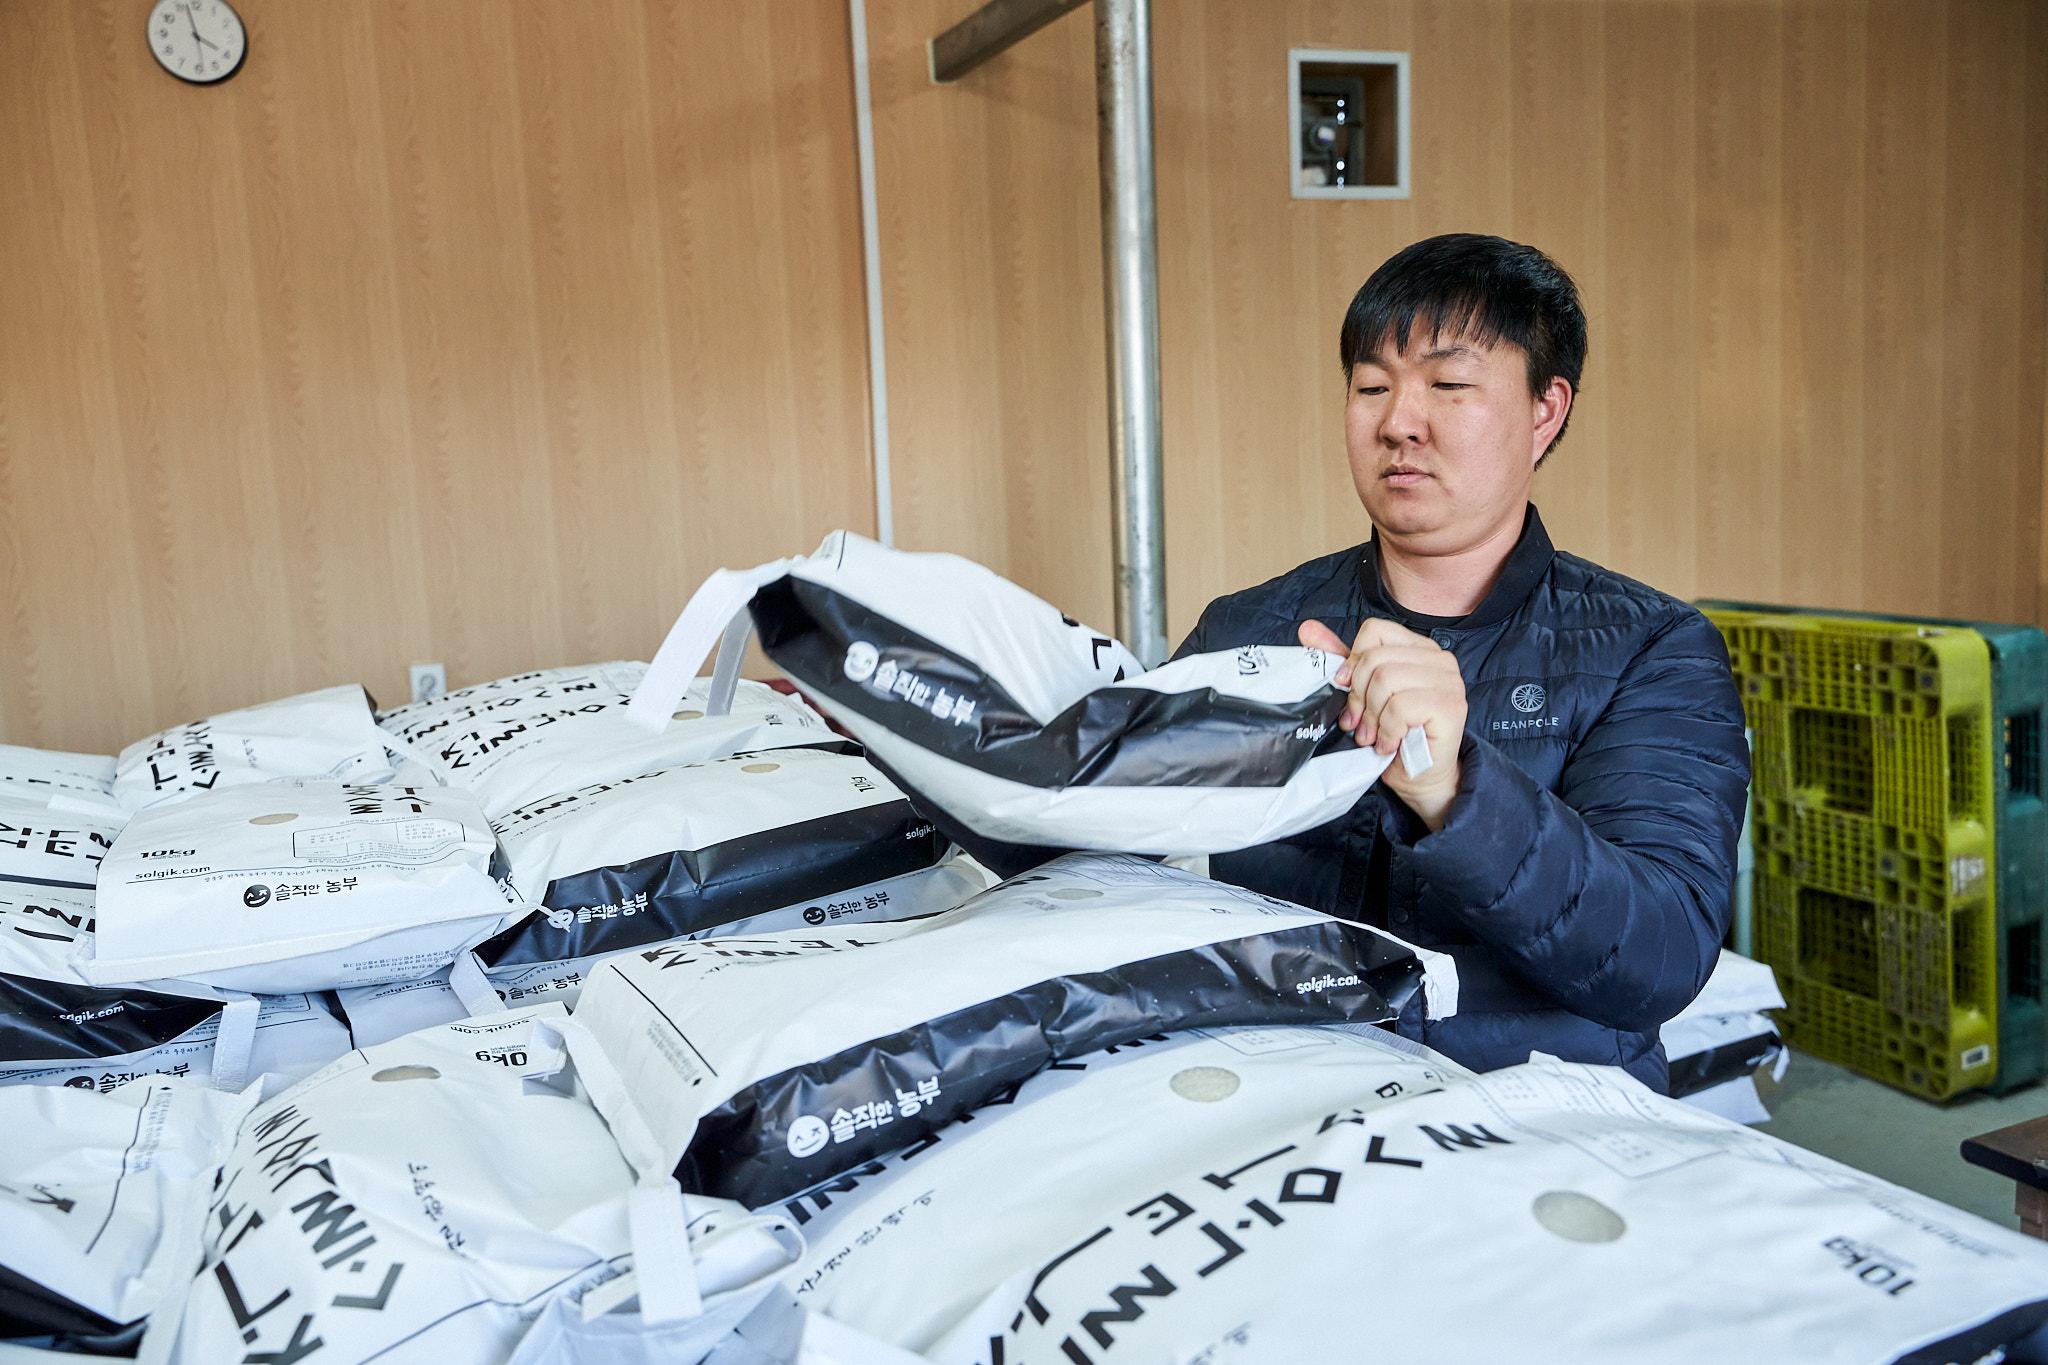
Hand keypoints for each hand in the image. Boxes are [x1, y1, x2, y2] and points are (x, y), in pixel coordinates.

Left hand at [1299, 617, 1465, 829]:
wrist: (1420, 778)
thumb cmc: (1394, 735)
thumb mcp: (1363, 693)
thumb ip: (1340, 659)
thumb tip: (1307, 629)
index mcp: (1419, 648)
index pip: (1375, 631)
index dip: (1353, 662)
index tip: (1347, 690)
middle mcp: (1439, 659)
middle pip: (1376, 659)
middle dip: (1359, 697)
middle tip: (1360, 723)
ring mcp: (1449, 680)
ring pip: (1387, 680)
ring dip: (1373, 717)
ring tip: (1374, 736)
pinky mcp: (1451, 705)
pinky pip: (1401, 706)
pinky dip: (1388, 730)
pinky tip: (1390, 744)